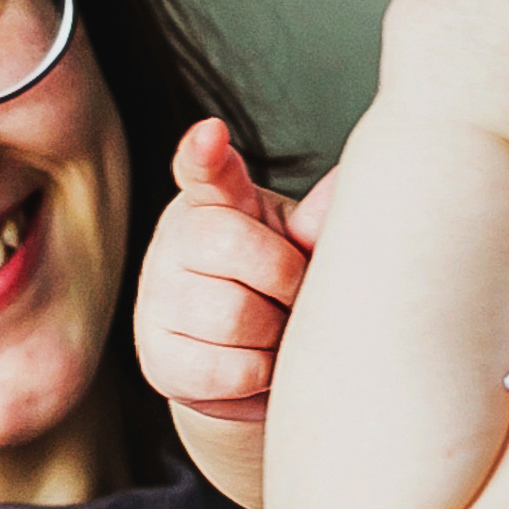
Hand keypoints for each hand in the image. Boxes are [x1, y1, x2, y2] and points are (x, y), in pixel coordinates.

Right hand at [134, 119, 333, 424]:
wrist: (243, 353)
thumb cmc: (276, 282)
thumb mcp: (298, 240)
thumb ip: (315, 219)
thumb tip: (349, 185)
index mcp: (215, 201)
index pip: (201, 170)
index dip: (204, 153)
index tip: (212, 134)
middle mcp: (175, 242)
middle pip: (235, 249)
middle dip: (285, 279)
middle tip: (295, 294)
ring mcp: (158, 300)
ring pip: (233, 316)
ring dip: (275, 333)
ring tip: (279, 332)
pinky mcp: (159, 359)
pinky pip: (226, 371)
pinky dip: (259, 374)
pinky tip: (260, 364)